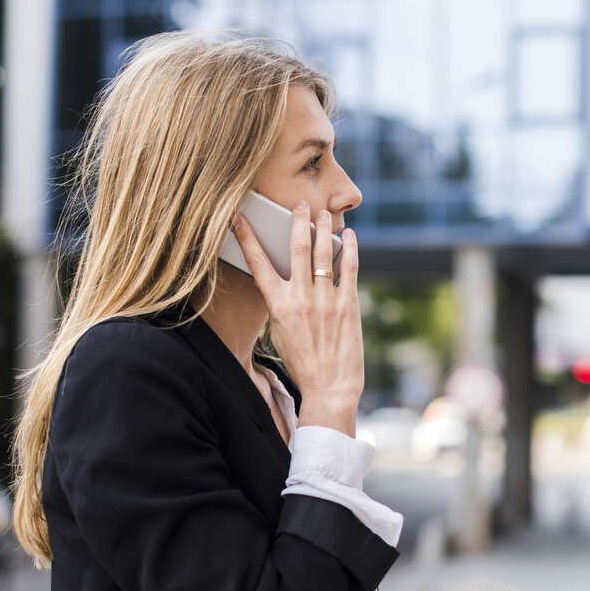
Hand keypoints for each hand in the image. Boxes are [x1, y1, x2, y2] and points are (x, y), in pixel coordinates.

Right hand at [231, 201, 362, 435]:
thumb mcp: (281, 333)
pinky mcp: (349, 304)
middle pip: (297, 249)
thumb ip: (282, 304)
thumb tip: (283, 281)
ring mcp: (326, 300)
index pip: (258, 264)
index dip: (248, 238)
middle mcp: (301, 299)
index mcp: (278, 306)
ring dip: (322, 228)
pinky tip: (348, 236)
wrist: (330, 388)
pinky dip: (349, 248)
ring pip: (323, 253)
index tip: (240, 217)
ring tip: (322, 213)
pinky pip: (349, 268)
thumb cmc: (303, 363)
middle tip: (299, 202)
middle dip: (296, 221)